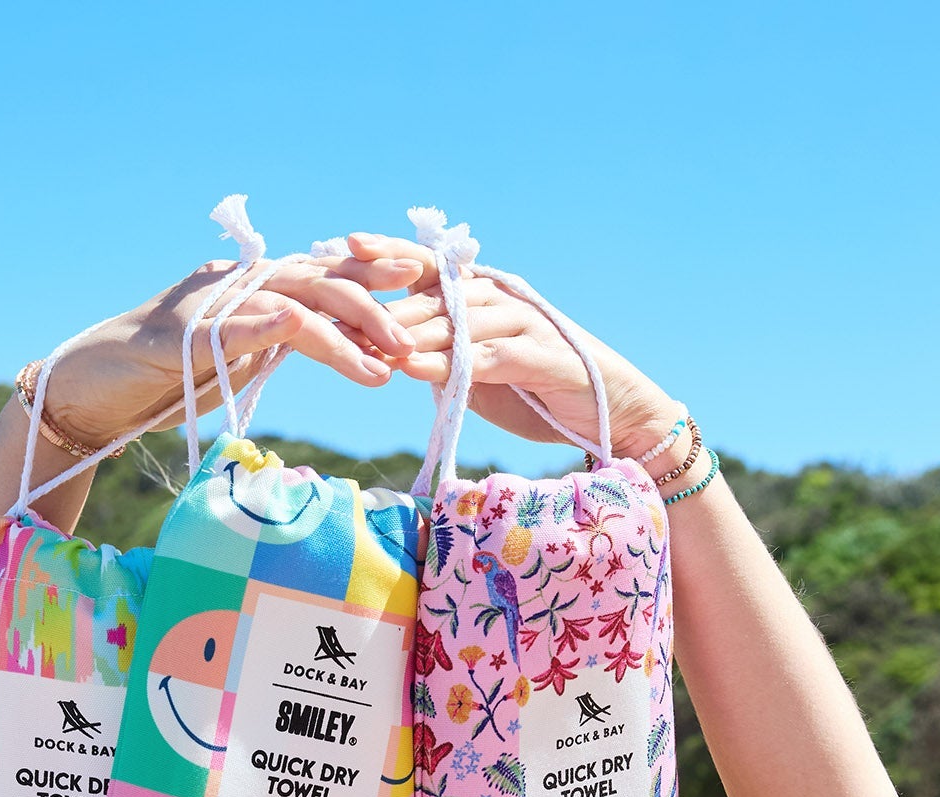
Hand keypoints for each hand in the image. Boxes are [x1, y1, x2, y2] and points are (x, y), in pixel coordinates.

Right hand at [38, 252, 424, 447]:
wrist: (95, 387)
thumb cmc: (164, 378)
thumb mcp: (237, 359)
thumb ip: (276, 342)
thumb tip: (326, 344)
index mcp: (258, 288)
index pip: (329, 278)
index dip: (377, 283)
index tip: (428, 293)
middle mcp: (242, 284)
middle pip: (323, 283)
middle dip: (377, 309)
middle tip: (421, 339)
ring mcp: (214, 304)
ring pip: (293, 304)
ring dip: (344, 334)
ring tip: (385, 365)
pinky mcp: (185, 333)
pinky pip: (239, 325)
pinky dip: (275, 326)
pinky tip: (306, 330)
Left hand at [342, 232, 683, 460]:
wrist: (605, 409)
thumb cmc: (534, 388)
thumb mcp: (478, 370)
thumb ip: (442, 354)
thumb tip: (391, 352)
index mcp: (483, 295)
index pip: (429, 266)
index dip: (390, 253)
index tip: (346, 244)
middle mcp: (499, 298)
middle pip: (431, 294)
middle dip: (381, 304)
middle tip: (335, 311)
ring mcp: (520, 323)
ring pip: (453, 322)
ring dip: (407, 332)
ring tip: (363, 340)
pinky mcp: (535, 355)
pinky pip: (481, 356)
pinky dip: (445, 362)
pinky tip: (412, 367)